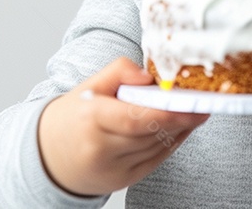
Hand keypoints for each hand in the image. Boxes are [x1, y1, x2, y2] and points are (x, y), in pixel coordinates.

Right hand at [38, 57, 209, 195]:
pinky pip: (155, 160)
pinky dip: (170, 143)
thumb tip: (149, 77)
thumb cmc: (73, 117)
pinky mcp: (121, 181)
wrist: (48, 156)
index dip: (169, 113)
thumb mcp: (90, 85)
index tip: (193, 103)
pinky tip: (180, 128)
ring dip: (179, 130)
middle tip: (203, 103)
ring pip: (156, 147)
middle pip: (150, 134)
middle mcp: (100, 149)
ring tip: (195, 111)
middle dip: (180, 119)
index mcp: (90, 119)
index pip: (135, 119)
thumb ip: (119, 70)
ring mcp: (111, 169)